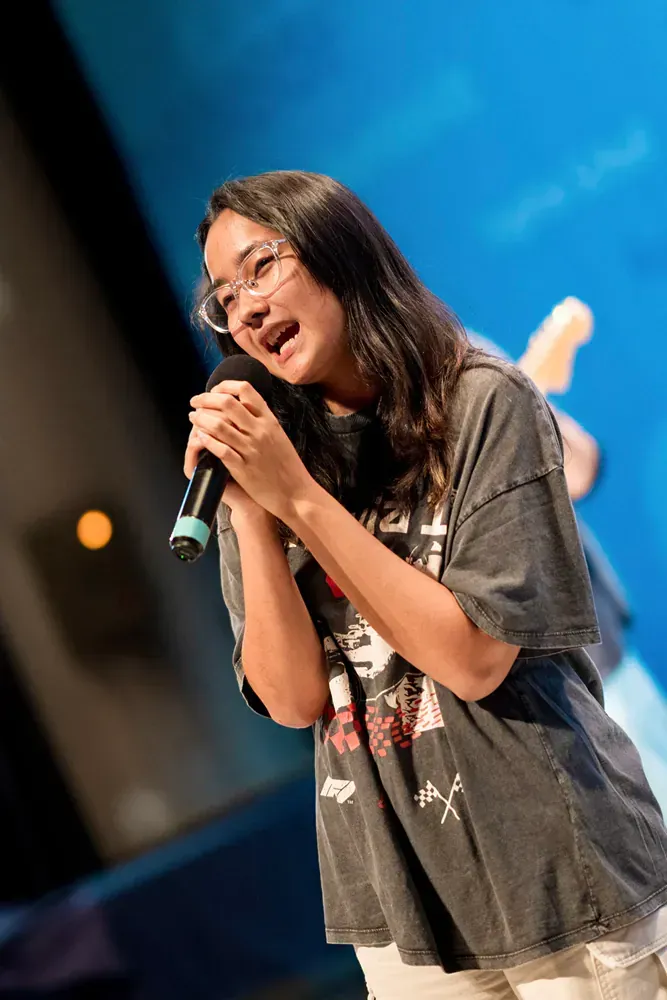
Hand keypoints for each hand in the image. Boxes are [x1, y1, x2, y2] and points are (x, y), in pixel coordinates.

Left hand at [188, 379, 314, 522]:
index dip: (225, 386)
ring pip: (219, 425)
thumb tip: (243, 408)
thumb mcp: (279, 437)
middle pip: (227, 403)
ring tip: (193, 417)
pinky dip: (206, 440)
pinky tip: (199, 437)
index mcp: (269, 421)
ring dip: (201, 418)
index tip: (214, 391)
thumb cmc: (288, 467)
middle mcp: (260, 431)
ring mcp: (251, 449)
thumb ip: (262, 422)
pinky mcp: (243, 468)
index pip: (245, 390)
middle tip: (195, 401)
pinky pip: (220, 449)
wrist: (296, 494)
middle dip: (206, 399)